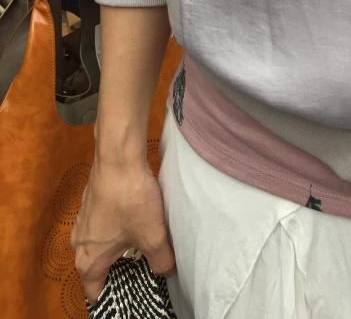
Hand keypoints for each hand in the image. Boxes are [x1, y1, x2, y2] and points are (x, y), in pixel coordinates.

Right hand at [71, 158, 175, 304]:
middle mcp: (78, 243)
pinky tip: (136, 220)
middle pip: (97, 268)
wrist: (119, 158)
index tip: (132, 294)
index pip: (95, 292)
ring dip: (118, 248)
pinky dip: (117, 228)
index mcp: (88, 260)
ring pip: (100, 245)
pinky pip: (103, 225)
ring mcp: (83, 221)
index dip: (115, 296)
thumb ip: (161, 261)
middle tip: (142, 271)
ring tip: (142, 246)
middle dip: (119, 272)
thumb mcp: (152, 236)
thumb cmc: (130, 200)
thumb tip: (167, 271)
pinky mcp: (91, 202)